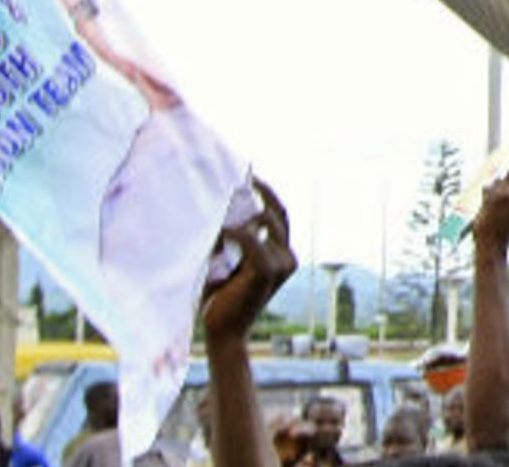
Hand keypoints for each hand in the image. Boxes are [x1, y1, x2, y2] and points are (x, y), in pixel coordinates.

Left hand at [202, 178, 297, 345]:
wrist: (223, 334)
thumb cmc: (220, 298)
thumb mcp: (226, 260)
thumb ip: (231, 236)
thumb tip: (219, 207)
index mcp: (282, 254)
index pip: (278, 213)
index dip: (266, 191)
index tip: (247, 174)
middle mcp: (288, 257)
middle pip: (277, 212)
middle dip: (259, 192)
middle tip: (236, 178)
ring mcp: (281, 265)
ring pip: (266, 223)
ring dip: (242, 213)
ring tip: (222, 206)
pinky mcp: (267, 272)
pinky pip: (252, 240)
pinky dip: (236, 232)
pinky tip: (221, 231)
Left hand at [472, 165, 508, 247]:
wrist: (492, 242)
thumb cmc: (507, 226)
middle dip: (505, 179)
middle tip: (501, 192)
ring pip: (500, 176)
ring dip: (496, 186)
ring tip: (495, 204)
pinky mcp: (494, 195)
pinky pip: (489, 184)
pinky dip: (486, 193)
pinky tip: (488, 207)